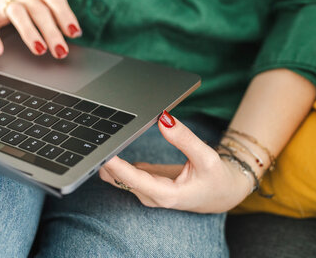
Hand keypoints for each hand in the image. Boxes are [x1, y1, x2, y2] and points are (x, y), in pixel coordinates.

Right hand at [0, 0, 81, 57]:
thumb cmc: (28, 0)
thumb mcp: (43, 1)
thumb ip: (56, 14)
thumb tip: (73, 33)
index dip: (65, 15)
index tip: (74, 33)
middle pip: (39, 10)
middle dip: (51, 32)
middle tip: (61, 50)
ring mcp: (4, 0)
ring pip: (17, 14)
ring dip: (30, 33)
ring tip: (40, 50)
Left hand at [99, 111, 253, 212]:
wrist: (221, 194)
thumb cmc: (216, 179)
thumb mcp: (207, 157)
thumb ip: (185, 139)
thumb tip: (164, 119)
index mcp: (166, 194)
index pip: (133, 179)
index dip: (115, 165)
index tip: (103, 152)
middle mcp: (151, 196)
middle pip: (119, 178)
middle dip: (106, 159)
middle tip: (94, 138)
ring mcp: (144, 191)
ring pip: (116, 177)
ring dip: (108, 160)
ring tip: (99, 139)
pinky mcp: (142, 184)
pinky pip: (121, 174)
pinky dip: (115, 161)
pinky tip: (109, 146)